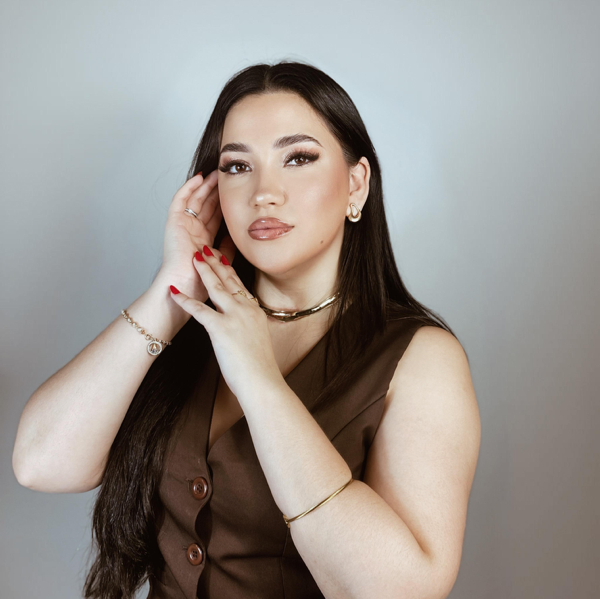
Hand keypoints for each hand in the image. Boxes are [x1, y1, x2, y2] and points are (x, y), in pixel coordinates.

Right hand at [155, 169, 235, 304]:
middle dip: (216, 191)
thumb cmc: (201, 281)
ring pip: (195, 200)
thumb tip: (240, 233)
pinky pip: (180, 200)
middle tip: (228, 177)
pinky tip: (199, 177)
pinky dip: (189, 188)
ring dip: (205, 186)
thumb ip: (229, 246)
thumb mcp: (222, 260)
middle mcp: (192, 231)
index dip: (224, 204)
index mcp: (203, 241)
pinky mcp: (174, 223)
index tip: (236, 192)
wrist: (186, 286)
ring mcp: (182, 226)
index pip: (215, 217)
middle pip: (206, 205)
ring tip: (216, 172)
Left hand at [167, 244, 282, 399]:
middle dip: (215, 262)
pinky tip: (174, 292)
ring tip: (193, 257)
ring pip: (216, 287)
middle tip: (205, 248)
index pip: (239, 284)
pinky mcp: (221, 329)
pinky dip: (185, 300)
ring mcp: (234, 317)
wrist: (262, 381)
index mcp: (255, 311)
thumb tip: (242, 326)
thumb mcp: (258, 339)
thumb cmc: (259, 367)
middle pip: (228, 280)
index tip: (221, 257)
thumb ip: (249, 327)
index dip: (228, 269)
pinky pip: (199, 310)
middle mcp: (246, 309)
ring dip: (203, 271)